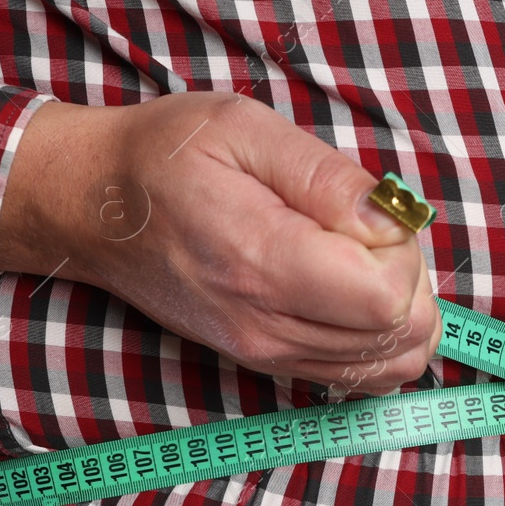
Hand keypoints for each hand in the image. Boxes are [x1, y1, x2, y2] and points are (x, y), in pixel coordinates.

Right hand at [0, 92, 441, 395]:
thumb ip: (329, 178)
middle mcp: (266, 325)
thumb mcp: (246, 129)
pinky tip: (353, 293)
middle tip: (370, 233)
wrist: (92, 208)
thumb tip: (395, 221)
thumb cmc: (166, 155)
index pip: (387, 298)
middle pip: (401, 336)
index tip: (372, 214)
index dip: (404, 253)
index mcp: (262, 261)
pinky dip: (381, 339)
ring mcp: (266, 353)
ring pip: (392, 363)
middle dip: (412, 281)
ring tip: (359, 259)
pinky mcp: (268, 363)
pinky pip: (363, 376)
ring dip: (401, 311)